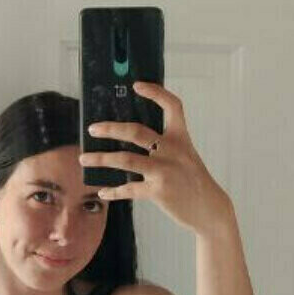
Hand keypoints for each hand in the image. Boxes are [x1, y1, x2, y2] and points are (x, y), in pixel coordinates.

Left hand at [79, 79, 230, 234]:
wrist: (210, 208)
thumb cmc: (192, 180)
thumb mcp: (183, 156)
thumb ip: (162, 146)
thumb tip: (125, 140)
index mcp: (181, 137)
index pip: (172, 106)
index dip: (155, 92)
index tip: (137, 85)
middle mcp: (173, 150)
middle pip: (136, 131)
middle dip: (110, 128)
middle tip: (92, 129)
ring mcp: (165, 171)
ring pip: (126, 159)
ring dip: (101, 159)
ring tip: (83, 159)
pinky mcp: (159, 192)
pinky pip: (129, 189)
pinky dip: (114, 191)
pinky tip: (103, 191)